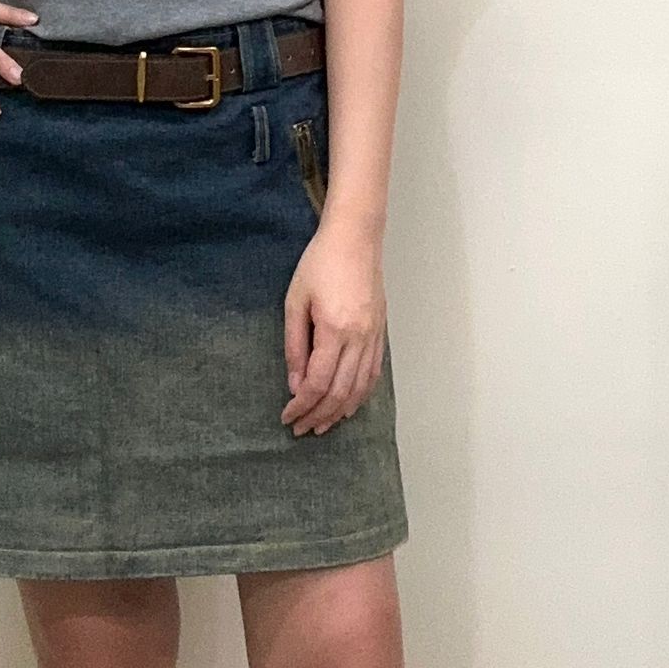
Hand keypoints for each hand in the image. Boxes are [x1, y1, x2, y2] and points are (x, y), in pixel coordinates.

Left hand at [281, 218, 387, 435]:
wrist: (355, 238)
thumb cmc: (320, 263)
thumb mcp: (295, 302)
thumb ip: (294, 346)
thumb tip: (295, 383)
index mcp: (335, 330)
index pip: (319, 382)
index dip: (302, 405)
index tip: (287, 416)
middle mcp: (359, 338)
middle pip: (341, 393)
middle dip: (319, 416)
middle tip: (300, 429)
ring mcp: (374, 337)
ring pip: (360, 388)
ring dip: (340, 412)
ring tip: (322, 425)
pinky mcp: (380, 333)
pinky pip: (373, 374)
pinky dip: (360, 395)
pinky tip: (348, 406)